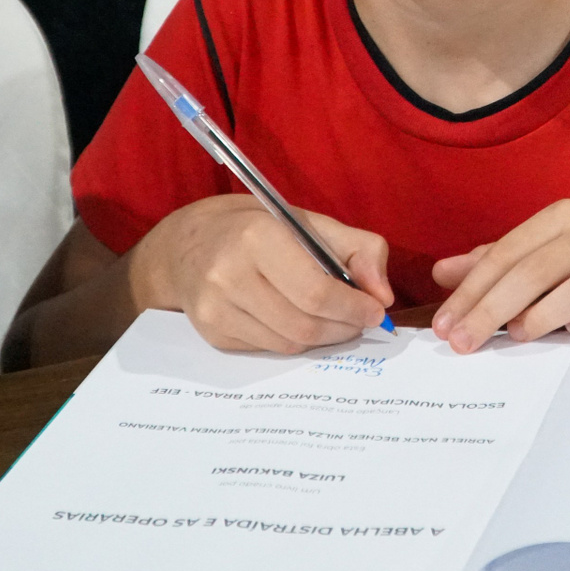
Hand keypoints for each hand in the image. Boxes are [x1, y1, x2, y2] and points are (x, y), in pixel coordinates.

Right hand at [129, 194, 392, 353]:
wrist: (186, 245)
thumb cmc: (256, 228)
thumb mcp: (308, 221)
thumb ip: (358, 249)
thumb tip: (383, 295)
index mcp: (256, 237)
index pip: (315, 292)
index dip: (353, 308)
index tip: (376, 311)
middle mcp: (228, 275)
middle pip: (304, 325)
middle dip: (344, 327)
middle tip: (360, 320)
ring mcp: (214, 309)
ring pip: (289, 344)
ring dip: (323, 337)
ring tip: (334, 320)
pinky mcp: (210, 334)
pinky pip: (269, 349)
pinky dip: (293, 340)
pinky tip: (295, 319)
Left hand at [429, 199, 569, 353]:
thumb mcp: (557, 240)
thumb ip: (501, 257)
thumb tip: (444, 273)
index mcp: (563, 216)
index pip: (507, 253)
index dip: (472, 290)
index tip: (446, 324)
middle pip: (534, 272)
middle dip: (492, 310)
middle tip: (464, 343)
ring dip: (541, 316)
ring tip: (514, 337)